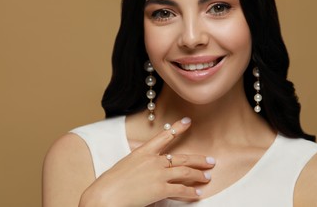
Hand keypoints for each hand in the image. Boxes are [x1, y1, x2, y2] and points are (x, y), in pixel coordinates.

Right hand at [78, 117, 215, 206]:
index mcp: (143, 152)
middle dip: (198, 159)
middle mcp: (153, 160)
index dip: (178, 128)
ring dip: (198, 175)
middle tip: (211, 160)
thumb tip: (147, 166)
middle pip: (181, 158)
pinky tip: (198, 194)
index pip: (164, 136)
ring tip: (208, 176)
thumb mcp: (125, 166)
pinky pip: (181, 190)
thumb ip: (139, 163)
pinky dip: (191, 192)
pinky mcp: (160, 189)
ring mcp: (158, 174)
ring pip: (185, 172)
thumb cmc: (110, 183)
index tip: (188, 121)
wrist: (105, 195)